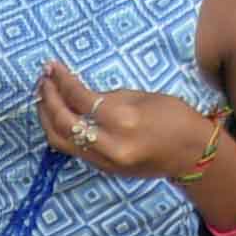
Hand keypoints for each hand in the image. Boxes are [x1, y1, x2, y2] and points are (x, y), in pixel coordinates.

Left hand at [38, 62, 221, 182]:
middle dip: (48, 98)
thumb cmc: (174, 118)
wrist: (192, 155)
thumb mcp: (142, 98)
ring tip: (43, 97)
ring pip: (60, 141)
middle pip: (62, 122)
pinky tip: (57, 115)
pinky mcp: (102, 169)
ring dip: (46, 118)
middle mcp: (109, 145)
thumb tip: (78, 93)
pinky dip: (60, 130)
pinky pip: (72, 149)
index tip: (52, 66)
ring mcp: (104, 161)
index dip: (62, 80)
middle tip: (43, 80)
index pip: (80, 98)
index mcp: (123, 120)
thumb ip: (108, 97)